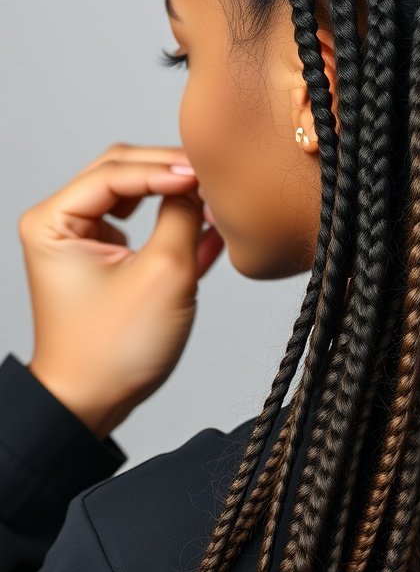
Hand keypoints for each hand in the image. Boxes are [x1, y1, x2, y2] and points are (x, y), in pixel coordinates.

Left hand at [18, 143, 224, 437]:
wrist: (92, 402)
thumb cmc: (113, 350)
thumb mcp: (162, 275)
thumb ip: (183, 217)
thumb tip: (199, 185)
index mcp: (53, 220)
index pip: (116, 171)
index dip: (165, 169)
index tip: (208, 175)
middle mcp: (60, 222)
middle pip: (123, 171)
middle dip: (170, 174)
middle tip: (214, 179)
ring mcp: (81, 238)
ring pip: (135, 192)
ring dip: (175, 194)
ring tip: (213, 201)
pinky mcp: (102, 257)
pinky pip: (141, 222)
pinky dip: (171, 221)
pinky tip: (206, 227)